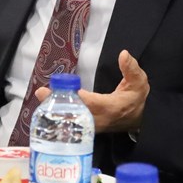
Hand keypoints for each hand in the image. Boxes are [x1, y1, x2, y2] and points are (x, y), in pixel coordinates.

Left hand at [34, 50, 148, 132]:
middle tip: (41, 93)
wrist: (140, 119)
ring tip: (41, 98)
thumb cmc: (137, 98)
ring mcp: (94, 126)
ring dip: (56, 111)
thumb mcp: (139, 82)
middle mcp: (100, 120)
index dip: (78, 98)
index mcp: (111, 107)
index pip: (93, 104)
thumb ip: (132, 69)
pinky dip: (61, 116)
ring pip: (72, 121)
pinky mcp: (89, 128)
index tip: (63, 88)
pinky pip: (73, 124)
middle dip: (59, 104)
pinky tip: (49, 107)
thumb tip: (123, 54)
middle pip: (77, 114)